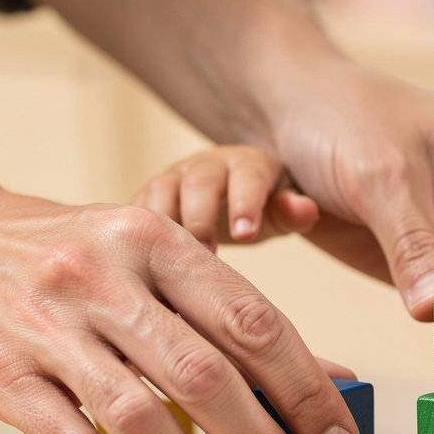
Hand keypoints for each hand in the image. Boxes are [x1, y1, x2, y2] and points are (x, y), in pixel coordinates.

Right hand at [0, 178, 360, 433]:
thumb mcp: (149, 255)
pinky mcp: (0, 376)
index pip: (253, 322)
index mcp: (154, 237)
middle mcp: (102, 277)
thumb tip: (327, 375)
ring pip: (142, 422)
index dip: (308, 392)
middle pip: (206, 379)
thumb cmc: (67, 254)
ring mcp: (46, 328)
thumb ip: (227, 311)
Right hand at [133, 145, 317, 251]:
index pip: (248, 176)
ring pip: (159, 195)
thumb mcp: (283, 211)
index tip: (246, 236)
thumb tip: (305, 209)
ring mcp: (172, 180)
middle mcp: (206, 166)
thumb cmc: (265, 209)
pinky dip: (128, 237)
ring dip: (161, 229)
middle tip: (205, 255)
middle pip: (199, 183)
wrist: (232, 199)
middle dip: (201, 218)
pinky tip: (130, 269)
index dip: (246, 202)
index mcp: (247, 165)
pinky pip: (131, 213)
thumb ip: (292, 211)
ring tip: (165, 267)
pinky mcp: (145, 200)